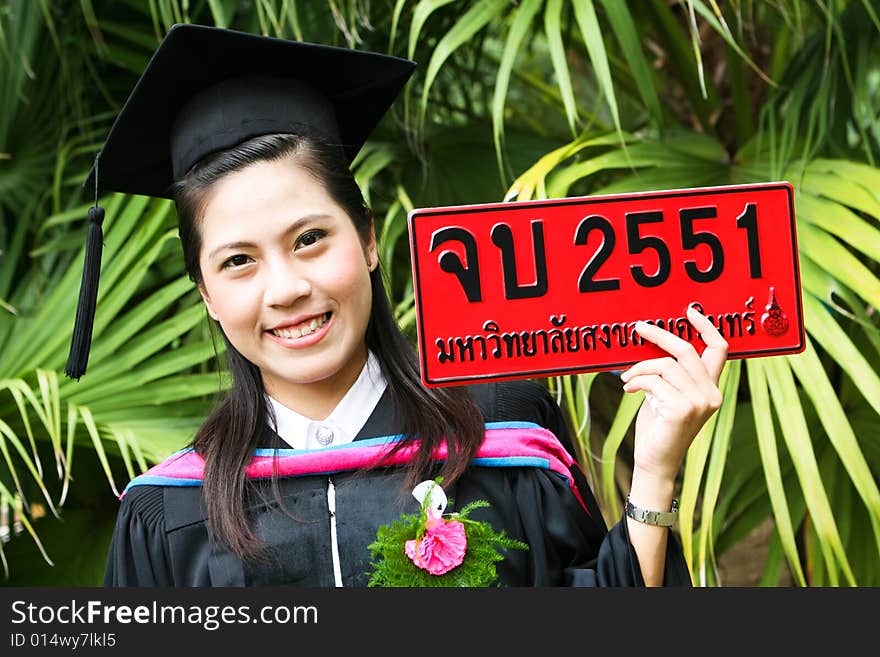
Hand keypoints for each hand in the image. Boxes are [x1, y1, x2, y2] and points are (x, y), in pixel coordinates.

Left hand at [620, 305, 727, 482]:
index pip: (719, 350)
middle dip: (660, 335)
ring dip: (640, 368)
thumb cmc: (659, 427)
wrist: (654, 461)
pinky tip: (629, 390)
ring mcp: (699, 402)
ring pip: (665, 365)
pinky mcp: (682, 409)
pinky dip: (636, 381)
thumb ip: (671, 374)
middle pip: (686, 350)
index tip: (691, 312)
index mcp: (711, 388)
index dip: (707, 327)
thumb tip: (654, 344)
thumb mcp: (667, 395)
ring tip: (628, 379)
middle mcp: (711, 394)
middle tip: (638, 328)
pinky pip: (653, 381)